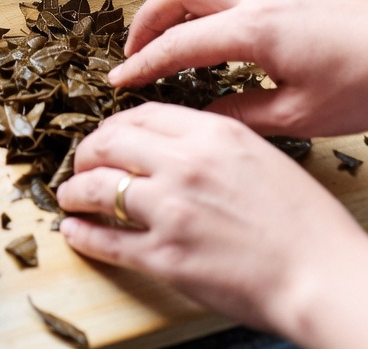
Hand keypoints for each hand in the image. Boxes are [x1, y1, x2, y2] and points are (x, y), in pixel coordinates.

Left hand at [57, 102, 367, 346]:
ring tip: (67, 195)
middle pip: (111, 143)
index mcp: (211, 132)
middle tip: (81, 161)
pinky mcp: (165, 256)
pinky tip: (74, 232)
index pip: (141, 114)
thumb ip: (214, 140)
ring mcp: (169, 210)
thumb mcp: (259, 154)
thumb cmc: (303, 220)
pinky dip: (84, 235)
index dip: (115, 124)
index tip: (107, 133)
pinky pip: (108, 240)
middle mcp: (183, 164)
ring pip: (98, 188)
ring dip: (75, 190)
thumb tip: (175, 141)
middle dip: (87, 151)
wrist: (321, 274)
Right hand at [107, 0, 367, 137]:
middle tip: (132, 51)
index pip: (180, 43)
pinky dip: (203, 3)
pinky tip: (209, 33)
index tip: (120, 80)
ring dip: (174, 6)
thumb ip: (242, 115)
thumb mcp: (301, 114)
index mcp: (256, 27)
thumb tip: (204, 119)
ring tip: (163, 40)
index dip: (144, 64)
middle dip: (147, 18)